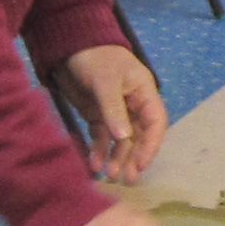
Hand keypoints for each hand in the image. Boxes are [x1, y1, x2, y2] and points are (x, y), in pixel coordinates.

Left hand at [56, 45, 168, 183]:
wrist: (68, 45)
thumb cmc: (95, 57)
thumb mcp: (105, 81)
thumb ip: (114, 110)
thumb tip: (124, 138)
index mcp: (144, 92)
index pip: (155, 122)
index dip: (151, 144)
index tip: (141, 164)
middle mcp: (133, 104)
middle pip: (139, 136)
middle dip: (133, 157)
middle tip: (127, 179)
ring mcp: (115, 111)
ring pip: (120, 140)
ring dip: (116, 158)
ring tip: (109, 176)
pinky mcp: (97, 115)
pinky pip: (101, 137)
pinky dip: (98, 150)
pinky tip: (93, 163)